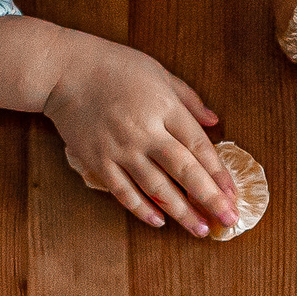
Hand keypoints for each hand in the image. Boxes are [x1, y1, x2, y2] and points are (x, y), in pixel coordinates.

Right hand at [0, 17, 238, 234]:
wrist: (63, 70)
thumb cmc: (114, 66)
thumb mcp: (158, 72)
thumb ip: (188, 99)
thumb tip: (215, 122)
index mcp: (164, 107)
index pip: (199, 146)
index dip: (218, 173)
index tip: (233, 194)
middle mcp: (145, 131)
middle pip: (184, 171)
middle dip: (209, 199)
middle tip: (228, 220)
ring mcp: (120, 149)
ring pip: (156, 188)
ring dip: (181, 212)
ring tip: (199, 229)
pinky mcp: (97, 161)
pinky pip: (123, 191)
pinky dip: (142, 209)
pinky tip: (159, 222)